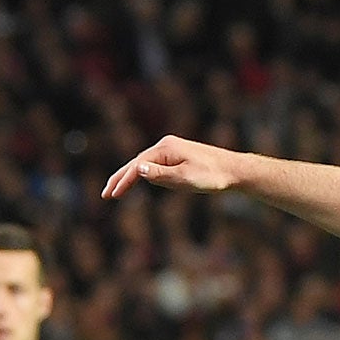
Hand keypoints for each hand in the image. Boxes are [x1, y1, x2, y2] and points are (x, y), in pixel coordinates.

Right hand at [103, 136, 243, 199]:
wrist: (234, 170)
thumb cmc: (211, 176)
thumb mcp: (185, 178)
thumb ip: (160, 175)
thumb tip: (137, 168)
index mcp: (165, 148)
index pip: (137, 165)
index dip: (123, 181)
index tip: (110, 195)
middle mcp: (166, 145)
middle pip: (137, 163)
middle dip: (121, 179)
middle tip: (106, 194)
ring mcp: (173, 150)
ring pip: (147, 165)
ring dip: (131, 177)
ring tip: (117, 191)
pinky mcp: (179, 156)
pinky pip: (157, 166)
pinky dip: (146, 175)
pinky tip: (142, 182)